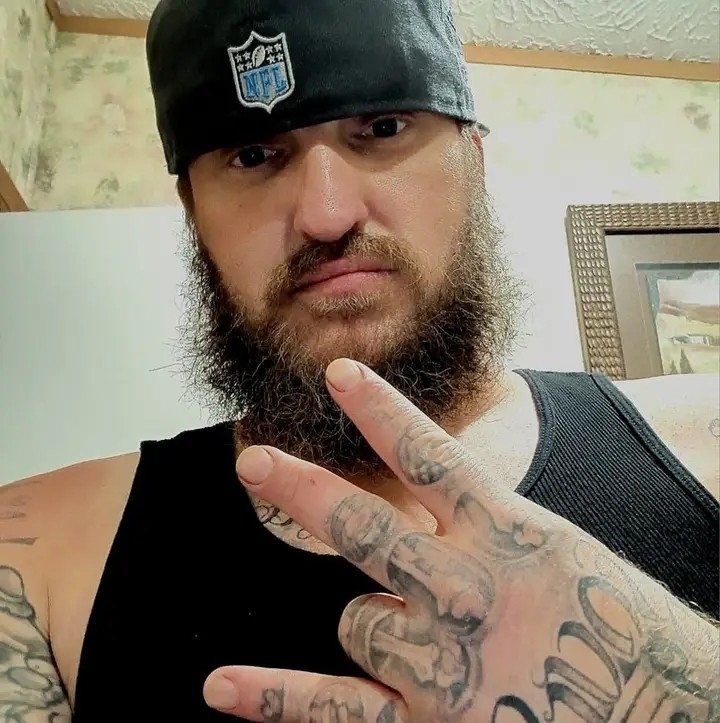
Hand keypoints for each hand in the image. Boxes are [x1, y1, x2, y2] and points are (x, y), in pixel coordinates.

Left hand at [205, 359, 718, 721]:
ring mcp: (444, 660)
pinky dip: (276, 698)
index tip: (338, 373)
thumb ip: (488, 529)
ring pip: (355, 620)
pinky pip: (336, 709)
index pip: (429, 453)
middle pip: (362, 527)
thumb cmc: (621, 628)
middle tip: (255, 461)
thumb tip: (422, 516)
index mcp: (508, 534)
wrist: (673, 712)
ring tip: (420, 639)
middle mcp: (467, 591)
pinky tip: (222, 687)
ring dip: (371, 623)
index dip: (378, 408)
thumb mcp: (559, 552)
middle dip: (303, 491)